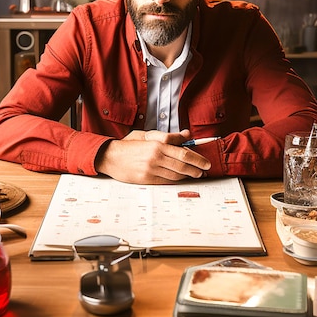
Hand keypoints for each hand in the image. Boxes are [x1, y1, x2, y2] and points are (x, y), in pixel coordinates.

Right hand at [95, 129, 211, 184]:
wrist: (110, 157)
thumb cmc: (129, 145)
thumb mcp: (147, 135)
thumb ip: (168, 136)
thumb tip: (186, 135)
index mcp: (157, 144)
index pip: (183, 152)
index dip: (197, 158)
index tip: (205, 162)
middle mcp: (155, 157)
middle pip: (182, 164)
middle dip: (196, 168)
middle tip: (204, 170)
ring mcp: (151, 169)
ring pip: (176, 174)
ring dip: (188, 175)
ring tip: (196, 175)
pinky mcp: (146, 179)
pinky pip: (166, 181)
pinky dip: (176, 180)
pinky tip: (181, 179)